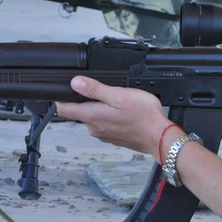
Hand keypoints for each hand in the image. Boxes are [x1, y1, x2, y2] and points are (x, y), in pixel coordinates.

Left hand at [55, 76, 170, 156]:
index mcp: (92, 115)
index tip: (66, 90)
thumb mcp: (119, 95)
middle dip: (88, 102)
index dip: (61, 97)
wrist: (159, 137)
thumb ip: (95, 89)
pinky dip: (112, 119)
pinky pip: (106, 126)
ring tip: (119, 104)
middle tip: (106, 93)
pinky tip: (125, 115)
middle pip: (80, 113)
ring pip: (94, 119)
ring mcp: (104, 135)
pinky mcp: (114, 138)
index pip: (63, 108)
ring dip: (102, 111)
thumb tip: (74, 82)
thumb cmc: (143, 116)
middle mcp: (94, 128)